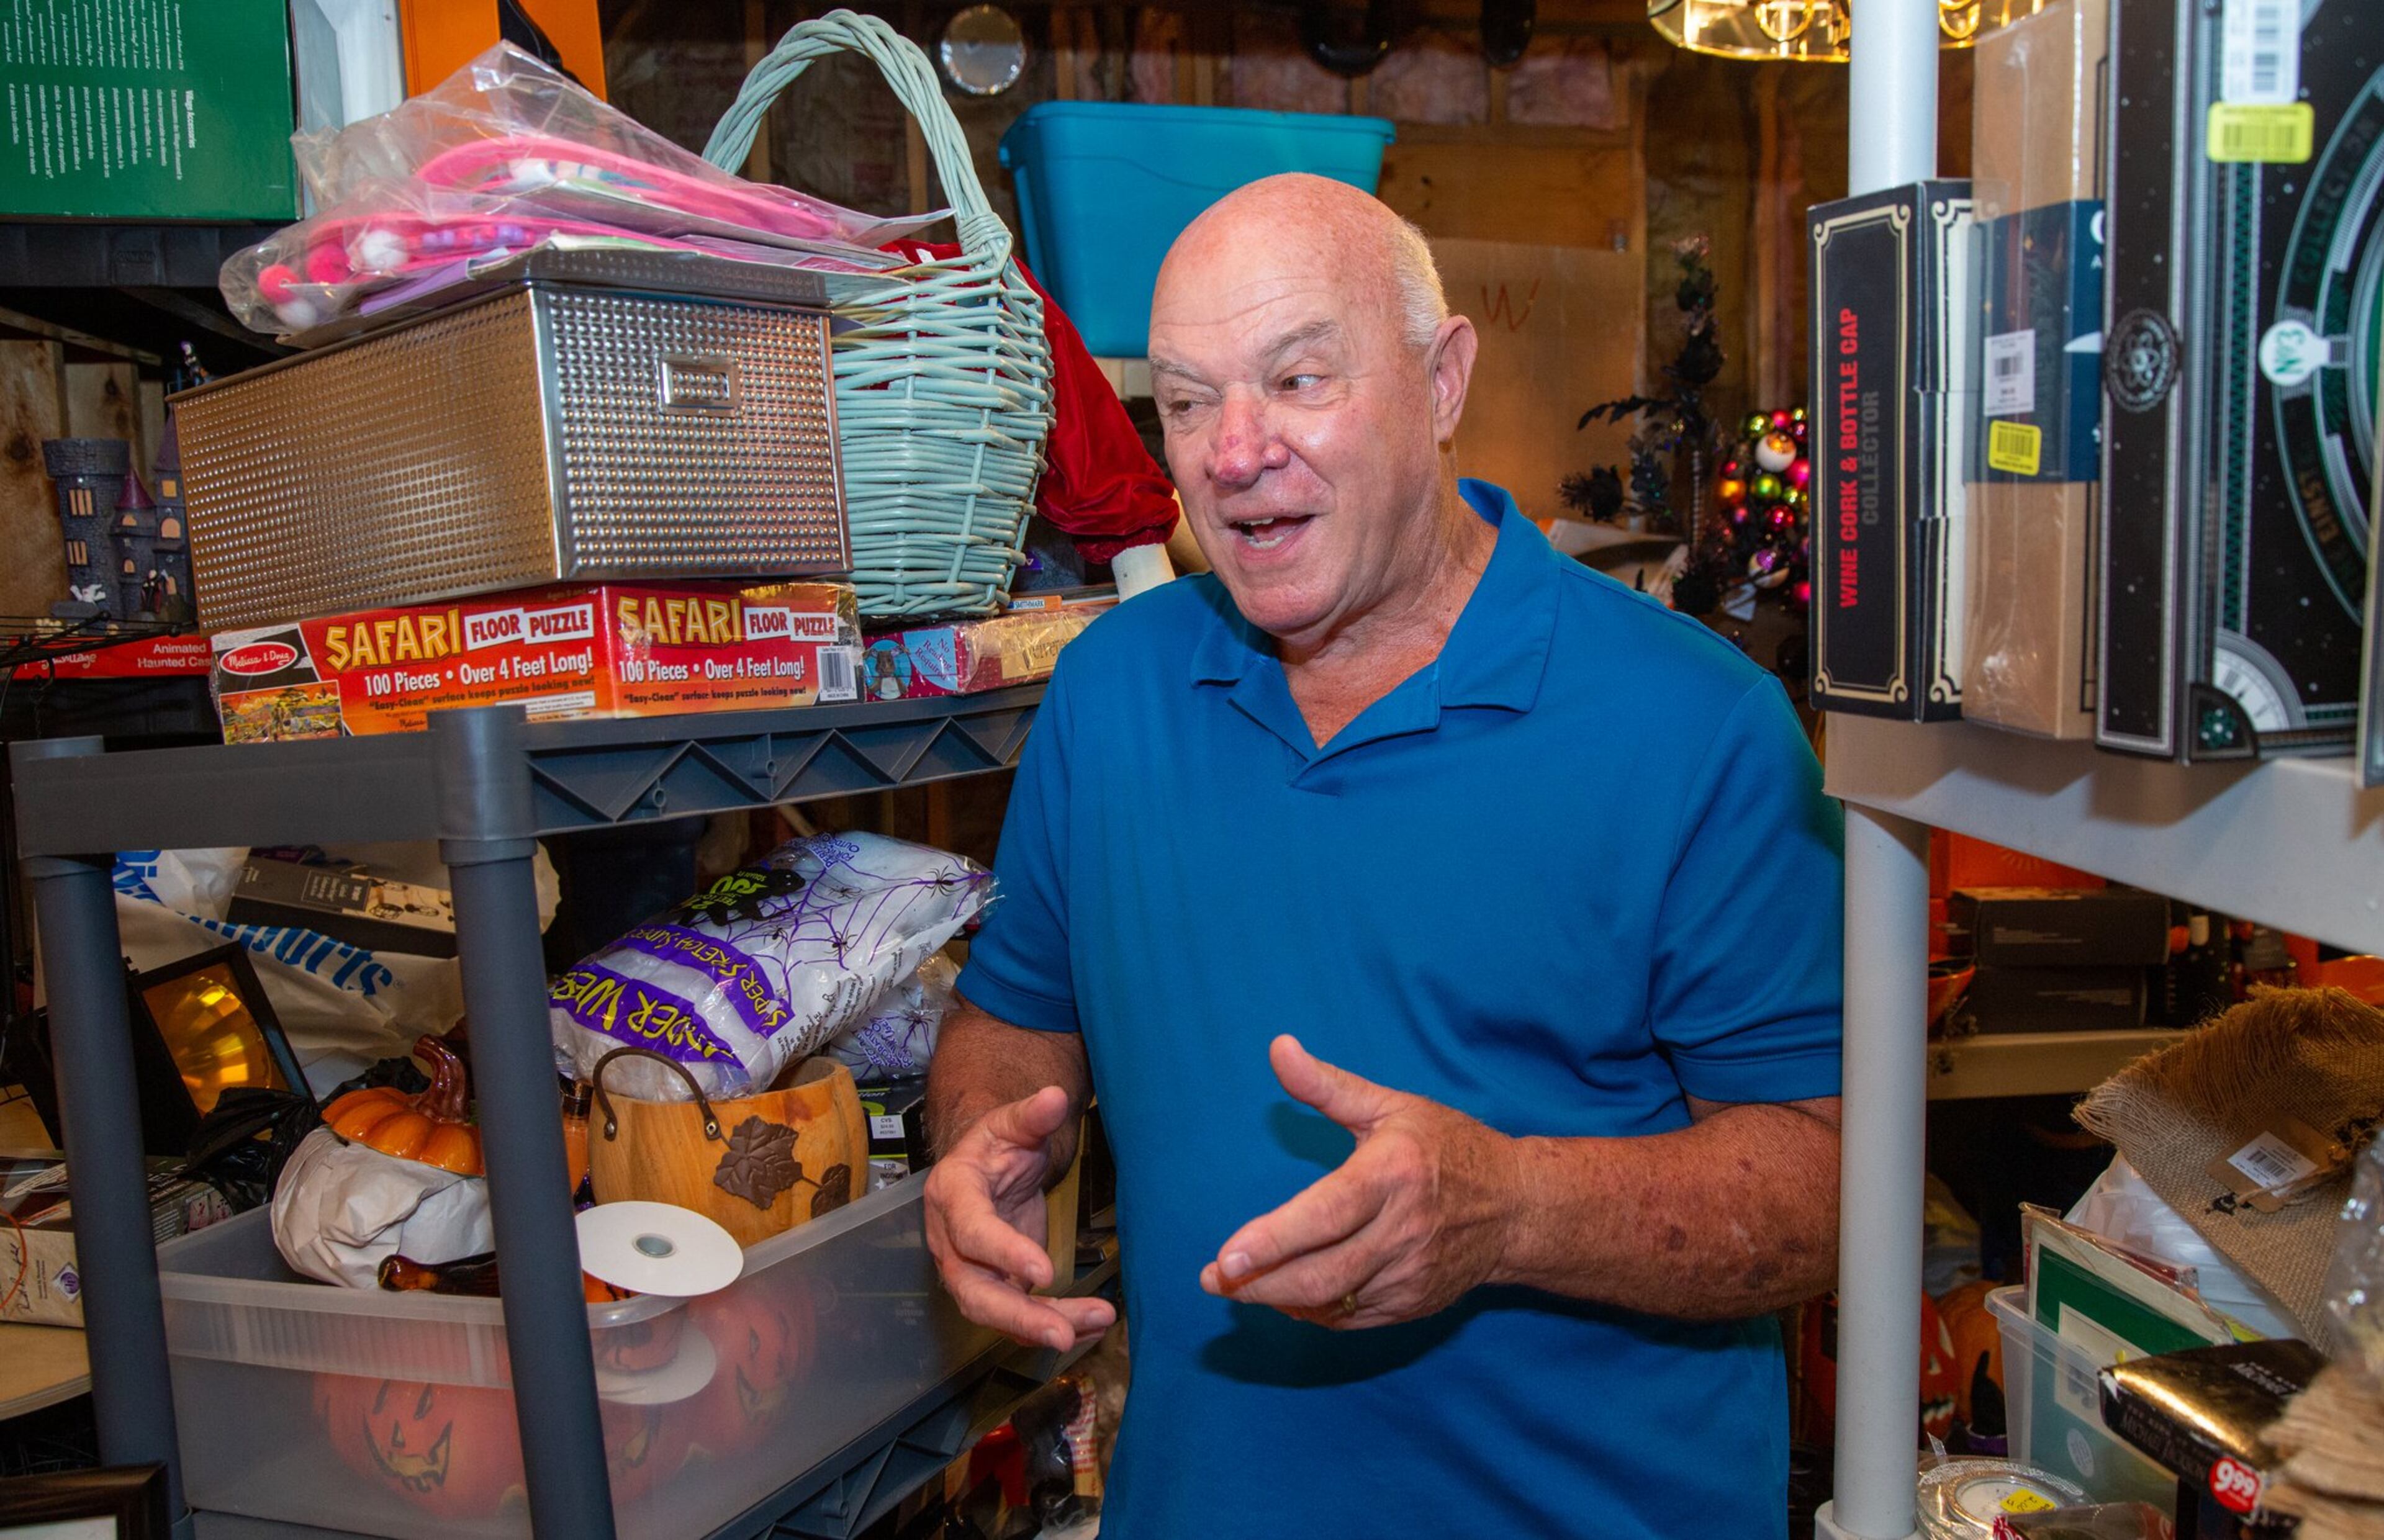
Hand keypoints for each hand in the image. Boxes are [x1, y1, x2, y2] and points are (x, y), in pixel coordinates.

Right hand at [923, 1085, 1115, 1351]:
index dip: (1003, 1251)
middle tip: (1062, 1333)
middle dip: (1017, 1316)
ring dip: (1042, 1326)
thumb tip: (1055, 1097)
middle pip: (974, 1291)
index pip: (971, 1230)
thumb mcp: (1011, 1123)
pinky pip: (1018, 1317)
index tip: (1044, 1271)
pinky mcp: (994, 1287)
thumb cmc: (997, 1144)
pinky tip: (1090, 1326)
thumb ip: (1032, 1115)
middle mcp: (951, 1242)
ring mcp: (970, 1271)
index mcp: (951, 1194)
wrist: (987, 1167)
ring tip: (1091, 1326)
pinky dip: (1053, 1323)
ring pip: (997, 1312)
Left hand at [1200, 1036, 1521, 1328]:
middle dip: (1259, 1283)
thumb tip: (1277, 1047)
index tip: (1226, 1257)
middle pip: (1321, 1272)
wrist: (1517, 1207)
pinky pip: (1350, 1318)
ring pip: (1332, 1302)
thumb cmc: (1447, 1146)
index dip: (1273, 1241)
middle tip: (1214, 1279)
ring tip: (1239, 1286)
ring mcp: (1409, 1275)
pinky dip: (1313, 1311)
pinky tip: (1286, 1295)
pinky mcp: (1413, 1304)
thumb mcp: (1390, 1106)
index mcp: (1392, 1175)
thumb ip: (1327, 1085)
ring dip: (1279, 1298)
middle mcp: (1402, 1231)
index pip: (1324, 1216)